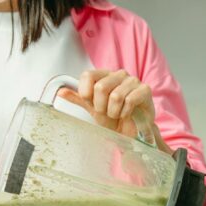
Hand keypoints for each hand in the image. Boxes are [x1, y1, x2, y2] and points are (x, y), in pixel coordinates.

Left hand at [58, 69, 173, 154]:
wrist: (131, 131)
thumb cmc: (113, 118)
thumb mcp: (92, 108)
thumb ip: (78, 98)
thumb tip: (60, 91)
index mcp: (104, 75)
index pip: (88, 75)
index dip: (86, 93)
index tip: (91, 103)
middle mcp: (118, 74)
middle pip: (100, 87)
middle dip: (101, 106)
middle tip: (106, 112)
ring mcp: (132, 80)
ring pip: (115, 96)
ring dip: (114, 112)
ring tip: (117, 114)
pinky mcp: (145, 89)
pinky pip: (129, 100)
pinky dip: (125, 113)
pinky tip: (128, 114)